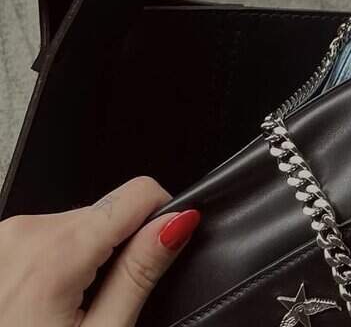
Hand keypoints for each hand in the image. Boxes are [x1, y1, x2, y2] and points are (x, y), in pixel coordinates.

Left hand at [0, 176, 200, 326]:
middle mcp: (23, 233)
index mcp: (55, 254)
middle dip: (114, 251)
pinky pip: (46, 238)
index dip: (162, 220)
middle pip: (106, 212)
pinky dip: (55, 264)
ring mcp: (3, 239)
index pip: (139, 194)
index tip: (156, 255)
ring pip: (76, 225)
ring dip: (84, 259)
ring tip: (62, 314)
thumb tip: (176, 223)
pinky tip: (40, 307)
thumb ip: (139, 274)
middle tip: (95, 309)